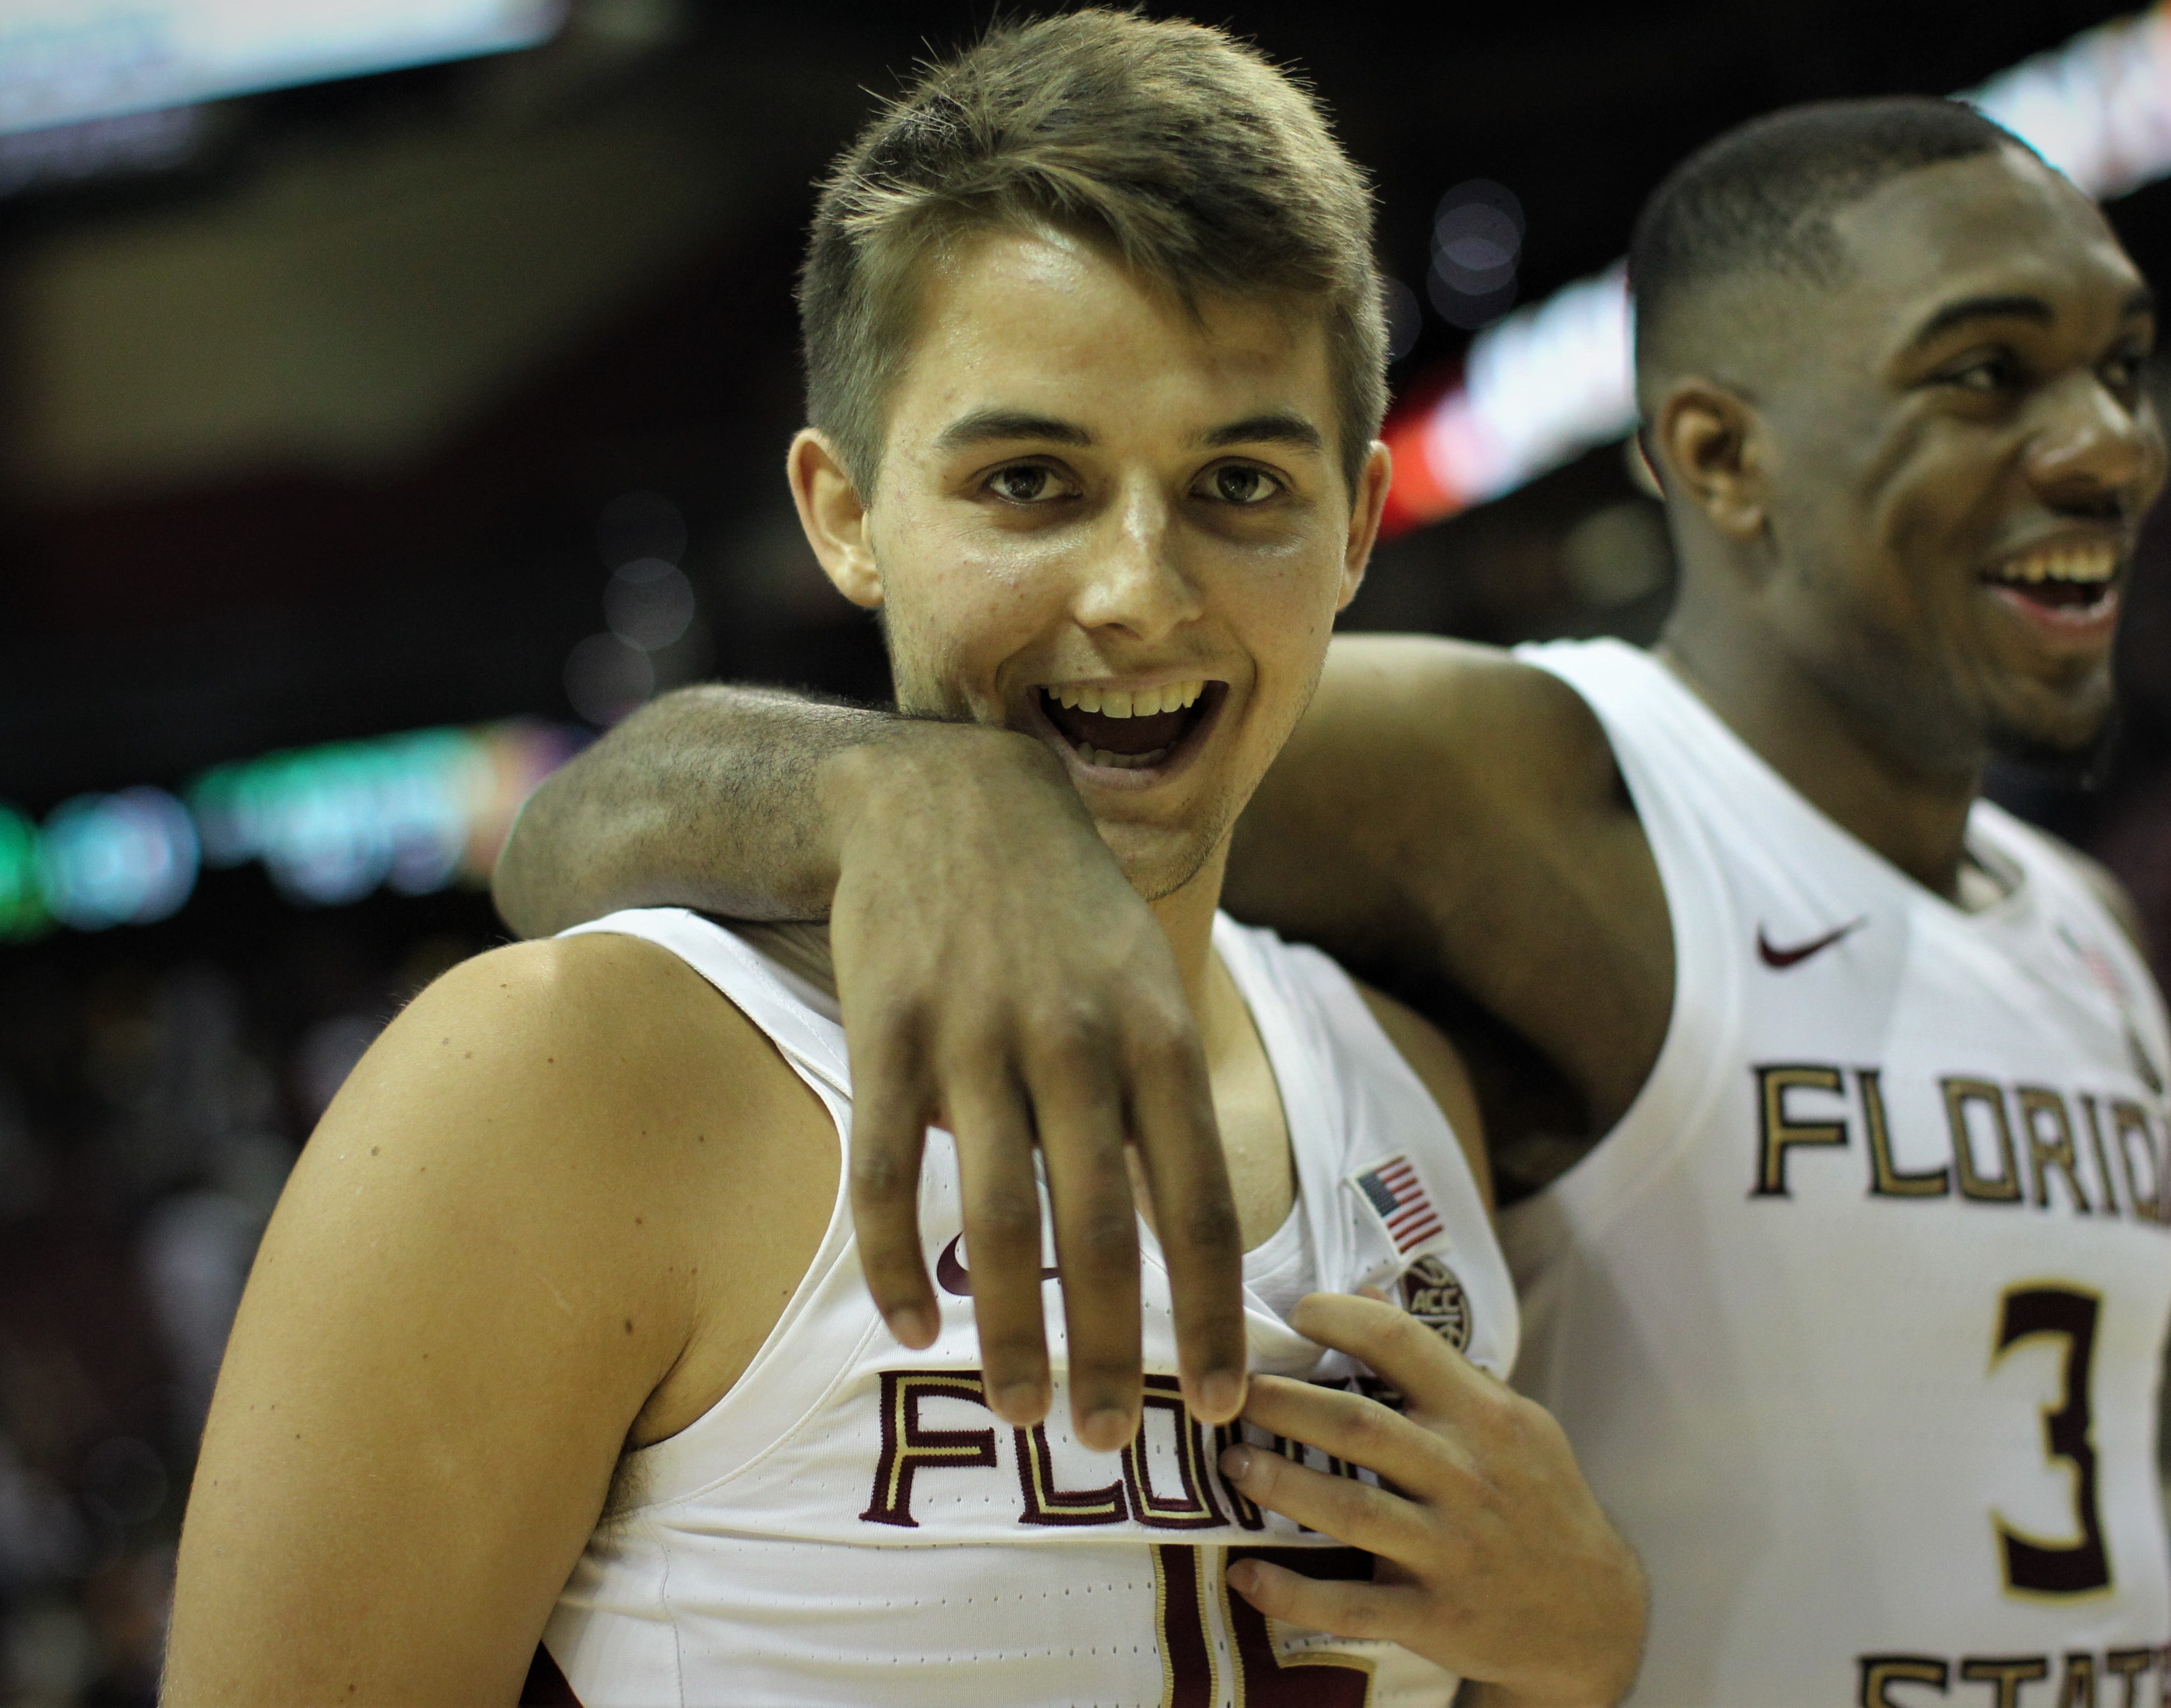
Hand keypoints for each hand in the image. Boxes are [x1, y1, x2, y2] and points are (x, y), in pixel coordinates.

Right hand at [825, 728, 1248, 1446]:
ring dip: (1009, 1330)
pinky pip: (887, 1171)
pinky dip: (896, 1260)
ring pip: (993, 1218)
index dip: (1212, 1312)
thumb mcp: (1147, 979)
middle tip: (1108, 1442)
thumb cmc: (1064, 909)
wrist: (944, 792)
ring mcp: (973, 1034)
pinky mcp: (885, 1030)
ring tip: (1022, 1411)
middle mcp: (1073, 1039)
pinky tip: (913, 1328)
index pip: (1197, 1202)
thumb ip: (1167, 1098)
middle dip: (1109, 1351)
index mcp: (1153, 1032)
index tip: (1221, 1399)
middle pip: (1098, 1231)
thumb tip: (1199, 1236)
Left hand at [1219, 1293, 1646, 1707]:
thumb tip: (1367, 1297)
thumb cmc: (1536, 1500)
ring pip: (1351, 1511)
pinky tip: (1247, 1575)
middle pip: (1359, 1428)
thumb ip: (1439, 1368)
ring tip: (1230, 1462)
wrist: (1592, 1614)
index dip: (1339, 1319)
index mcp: (1485, 1418)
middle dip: (1284, 1404)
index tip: (1295, 1314)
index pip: (1404, 1345)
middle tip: (1230, 1391)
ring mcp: (1451, 1551)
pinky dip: (1294, 1593)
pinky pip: (1352, 1605)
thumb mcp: (1512, 1422)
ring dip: (1280, 1485)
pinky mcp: (1435, 1618)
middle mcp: (1467, 1478)